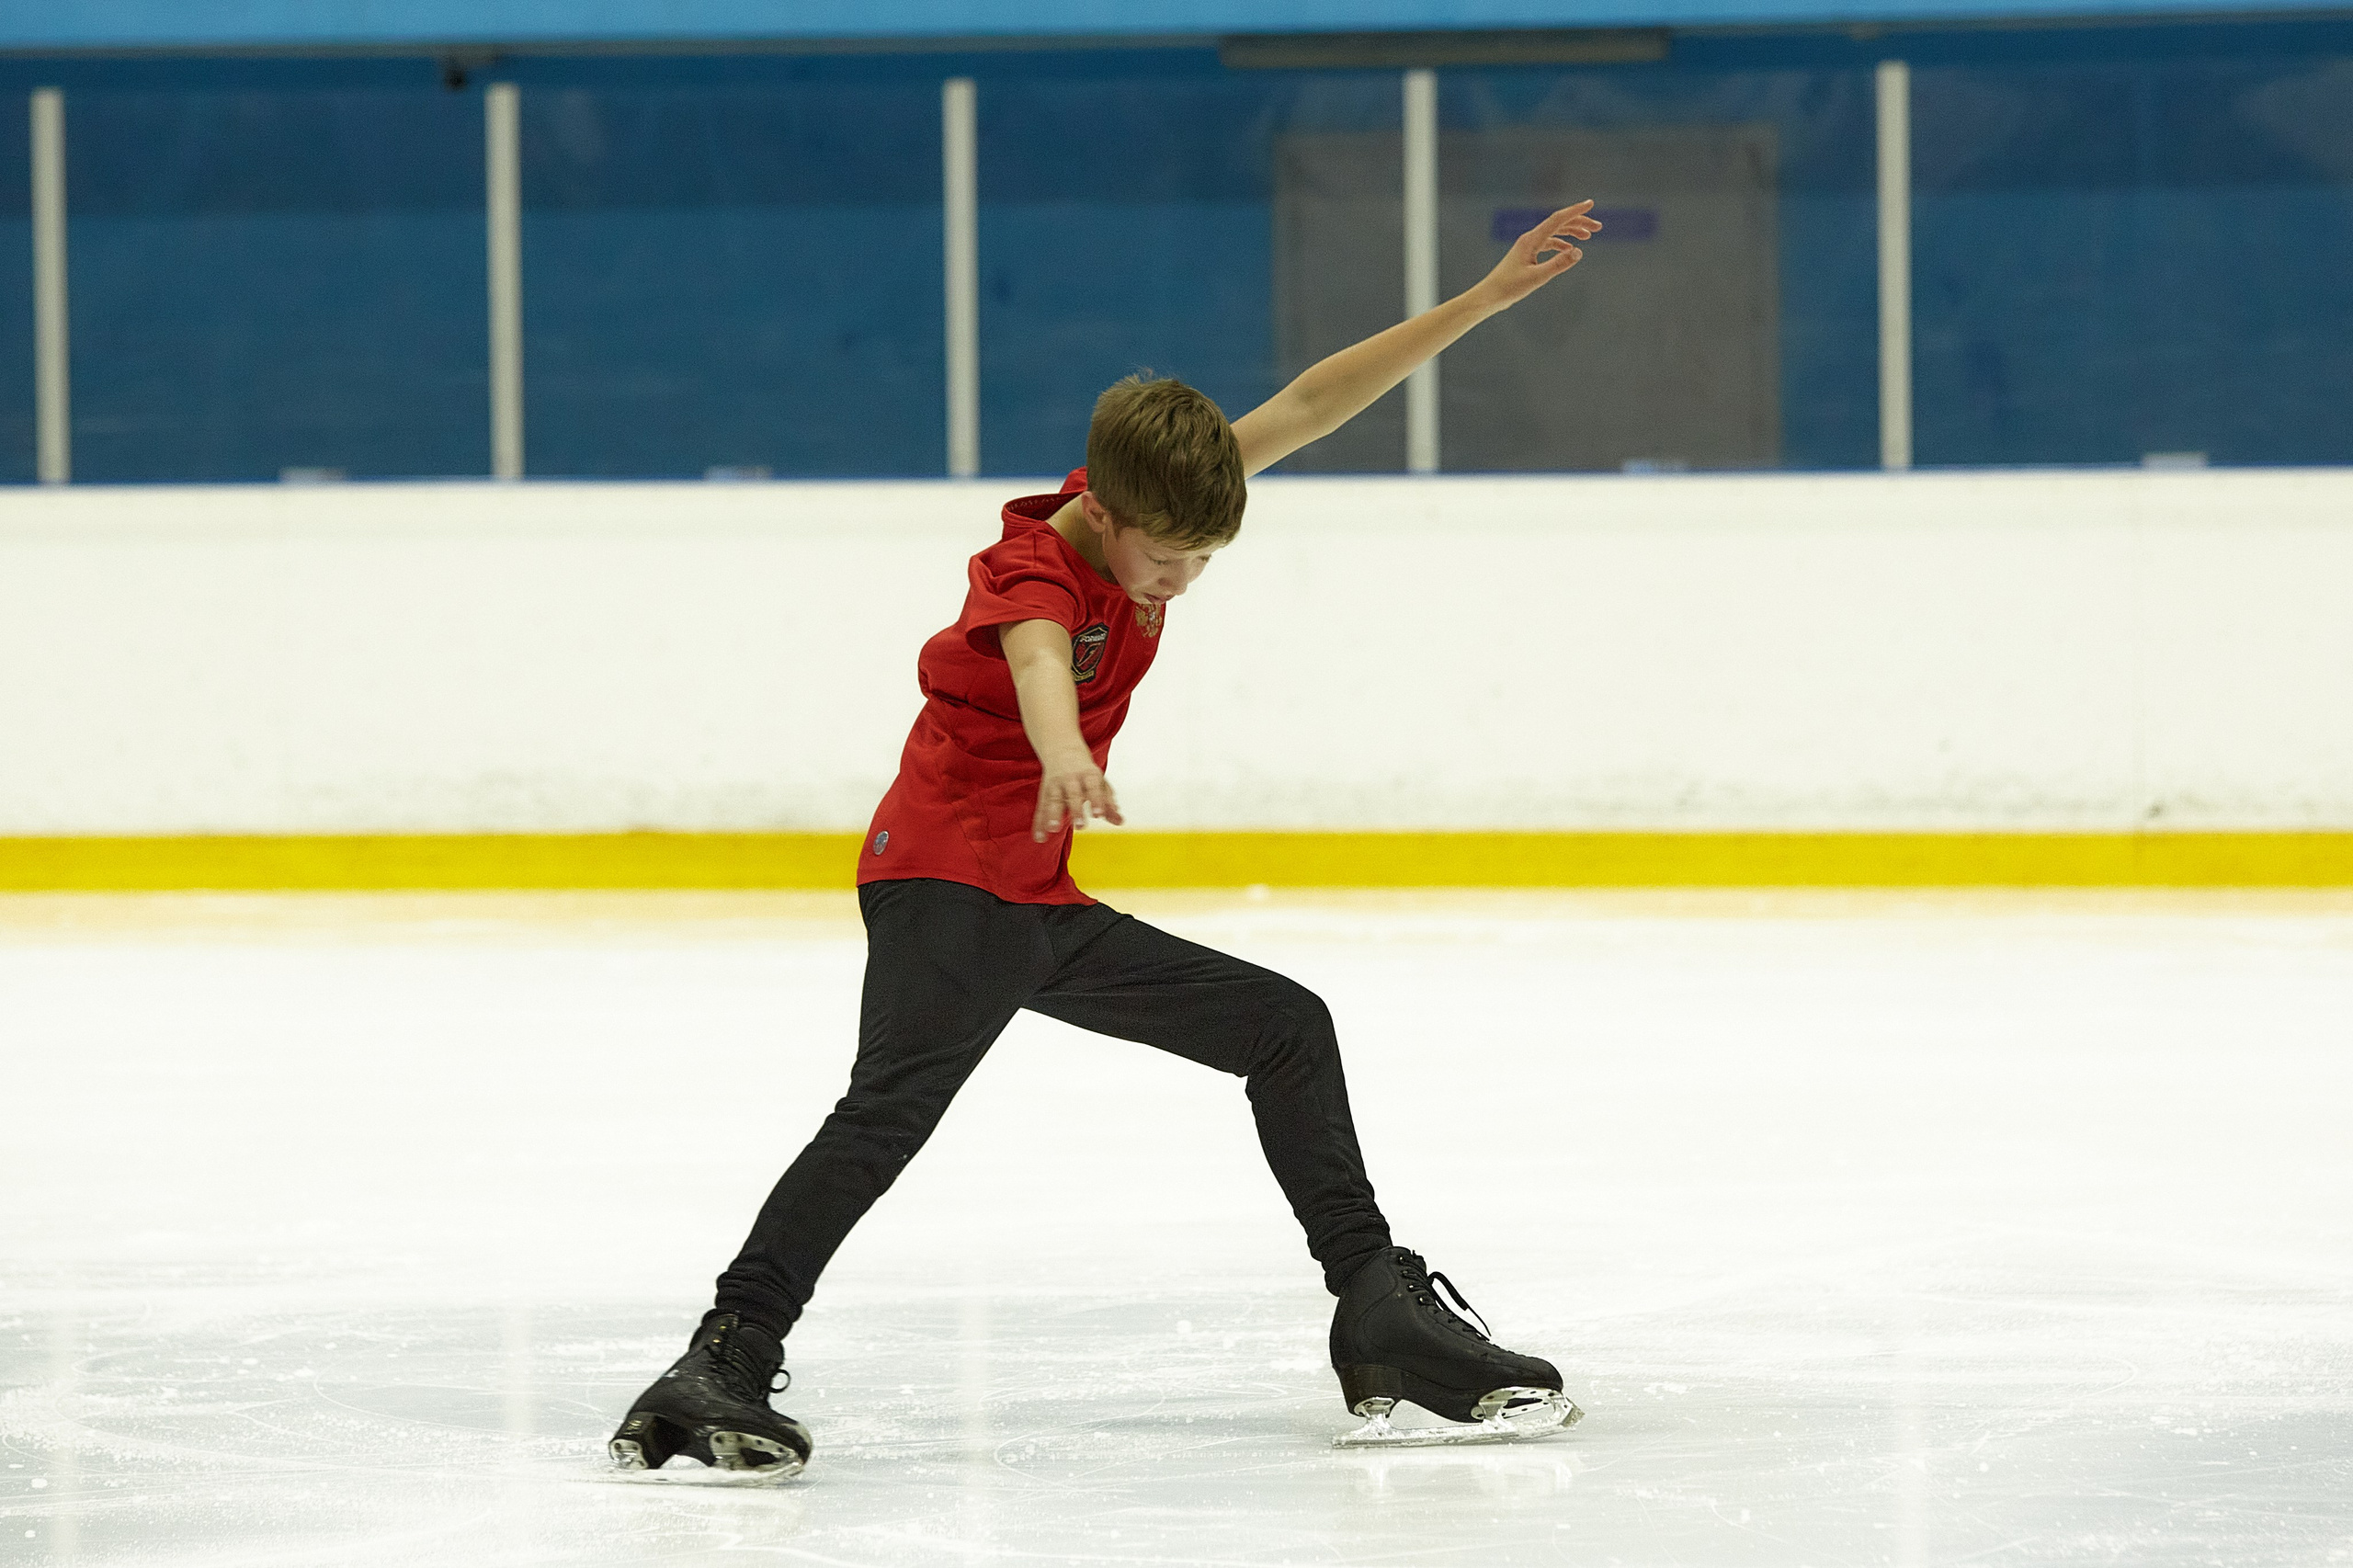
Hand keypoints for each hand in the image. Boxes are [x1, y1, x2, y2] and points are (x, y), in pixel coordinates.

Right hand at [1033, 753, 1123, 842]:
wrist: (1062, 749)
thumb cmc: (1086, 773)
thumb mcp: (1100, 784)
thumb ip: (1109, 805)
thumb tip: (1120, 822)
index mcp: (1088, 775)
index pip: (1093, 787)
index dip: (1097, 800)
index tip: (1099, 815)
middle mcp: (1071, 778)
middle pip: (1073, 794)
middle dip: (1076, 810)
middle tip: (1080, 827)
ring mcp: (1056, 785)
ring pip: (1054, 800)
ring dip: (1053, 815)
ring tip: (1053, 829)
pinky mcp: (1044, 792)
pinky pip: (1041, 808)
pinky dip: (1039, 823)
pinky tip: (1039, 837)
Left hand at [1467, 201, 1601, 312]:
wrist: (1490, 296)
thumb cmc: (1510, 287)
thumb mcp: (1537, 277)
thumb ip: (1559, 264)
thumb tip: (1579, 251)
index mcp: (1531, 240)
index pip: (1557, 220)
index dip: (1575, 211)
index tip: (1590, 204)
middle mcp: (1530, 238)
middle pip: (1558, 224)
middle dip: (1578, 222)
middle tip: (1598, 226)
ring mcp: (1528, 246)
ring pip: (1554, 232)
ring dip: (1572, 232)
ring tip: (1589, 235)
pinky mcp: (1527, 254)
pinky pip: (1548, 243)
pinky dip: (1561, 243)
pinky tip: (1570, 248)